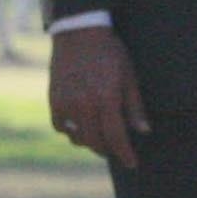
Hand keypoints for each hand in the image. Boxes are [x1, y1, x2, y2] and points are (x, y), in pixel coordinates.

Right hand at [49, 26, 150, 167]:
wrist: (79, 33)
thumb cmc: (110, 53)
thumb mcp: (129, 76)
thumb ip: (134, 107)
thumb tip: (143, 131)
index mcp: (106, 98)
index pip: (116, 136)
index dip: (124, 153)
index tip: (132, 164)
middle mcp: (84, 105)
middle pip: (95, 142)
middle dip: (107, 149)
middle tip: (116, 148)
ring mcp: (65, 103)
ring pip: (77, 138)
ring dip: (89, 141)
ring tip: (100, 135)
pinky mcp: (53, 100)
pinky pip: (60, 127)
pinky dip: (71, 131)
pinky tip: (81, 125)